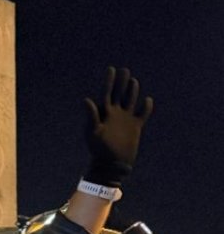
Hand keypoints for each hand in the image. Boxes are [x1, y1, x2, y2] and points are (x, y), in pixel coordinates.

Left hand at [84, 67, 152, 185]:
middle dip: (121, 82)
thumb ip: (91, 115)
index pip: (106, 93)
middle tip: (124, 70)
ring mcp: (126, 120)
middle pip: (119, 94)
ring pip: (130, 101)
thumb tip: (86, 99)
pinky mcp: (135, 127)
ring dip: (132, 91)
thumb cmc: (99, 150)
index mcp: (105, 113)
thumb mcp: (93, 132)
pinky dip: (146, 107)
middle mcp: (116, 114)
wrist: (111, 165)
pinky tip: (147, 100)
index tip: (111, 69)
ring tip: (133, 81)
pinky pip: (142, 114)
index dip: (109, 81)